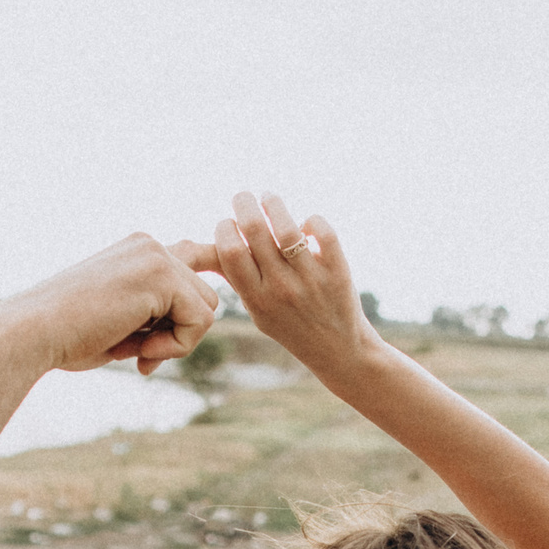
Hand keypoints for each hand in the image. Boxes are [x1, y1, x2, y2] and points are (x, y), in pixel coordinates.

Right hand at [0, 232, 221, 376]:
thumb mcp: (120, 321)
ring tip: (137, 352)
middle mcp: (150, 245)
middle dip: (181, 333)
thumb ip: (155, 315)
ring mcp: (156, 256)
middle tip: (143, 356)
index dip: (215, 263)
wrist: (33, 332)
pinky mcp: (161, 275)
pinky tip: (140, 352)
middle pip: (205, 295)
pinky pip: (200, 320)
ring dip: (178, 342)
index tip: (221, 279)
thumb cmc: (68, 336)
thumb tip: (198, 319)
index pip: (194, 252)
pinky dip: (176, 347)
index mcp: (137, 251)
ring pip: (208, 307)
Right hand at [188, 192, 377, 377]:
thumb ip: (239, 280)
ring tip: (268, 197)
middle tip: (243, 197)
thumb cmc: (292, 325)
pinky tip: (305, 225)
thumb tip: (211, 245)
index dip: (224, 228)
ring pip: (286, 227)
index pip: (229, 250)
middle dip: (243, 203)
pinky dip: (312, 220)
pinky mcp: (337, 272)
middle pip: (254, 230)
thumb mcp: (258, 311)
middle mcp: (281, 288)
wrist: (338, 351)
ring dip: (273, 204)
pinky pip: (323, 232)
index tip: (229, 223)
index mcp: (256, 299)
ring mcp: (310, 280)